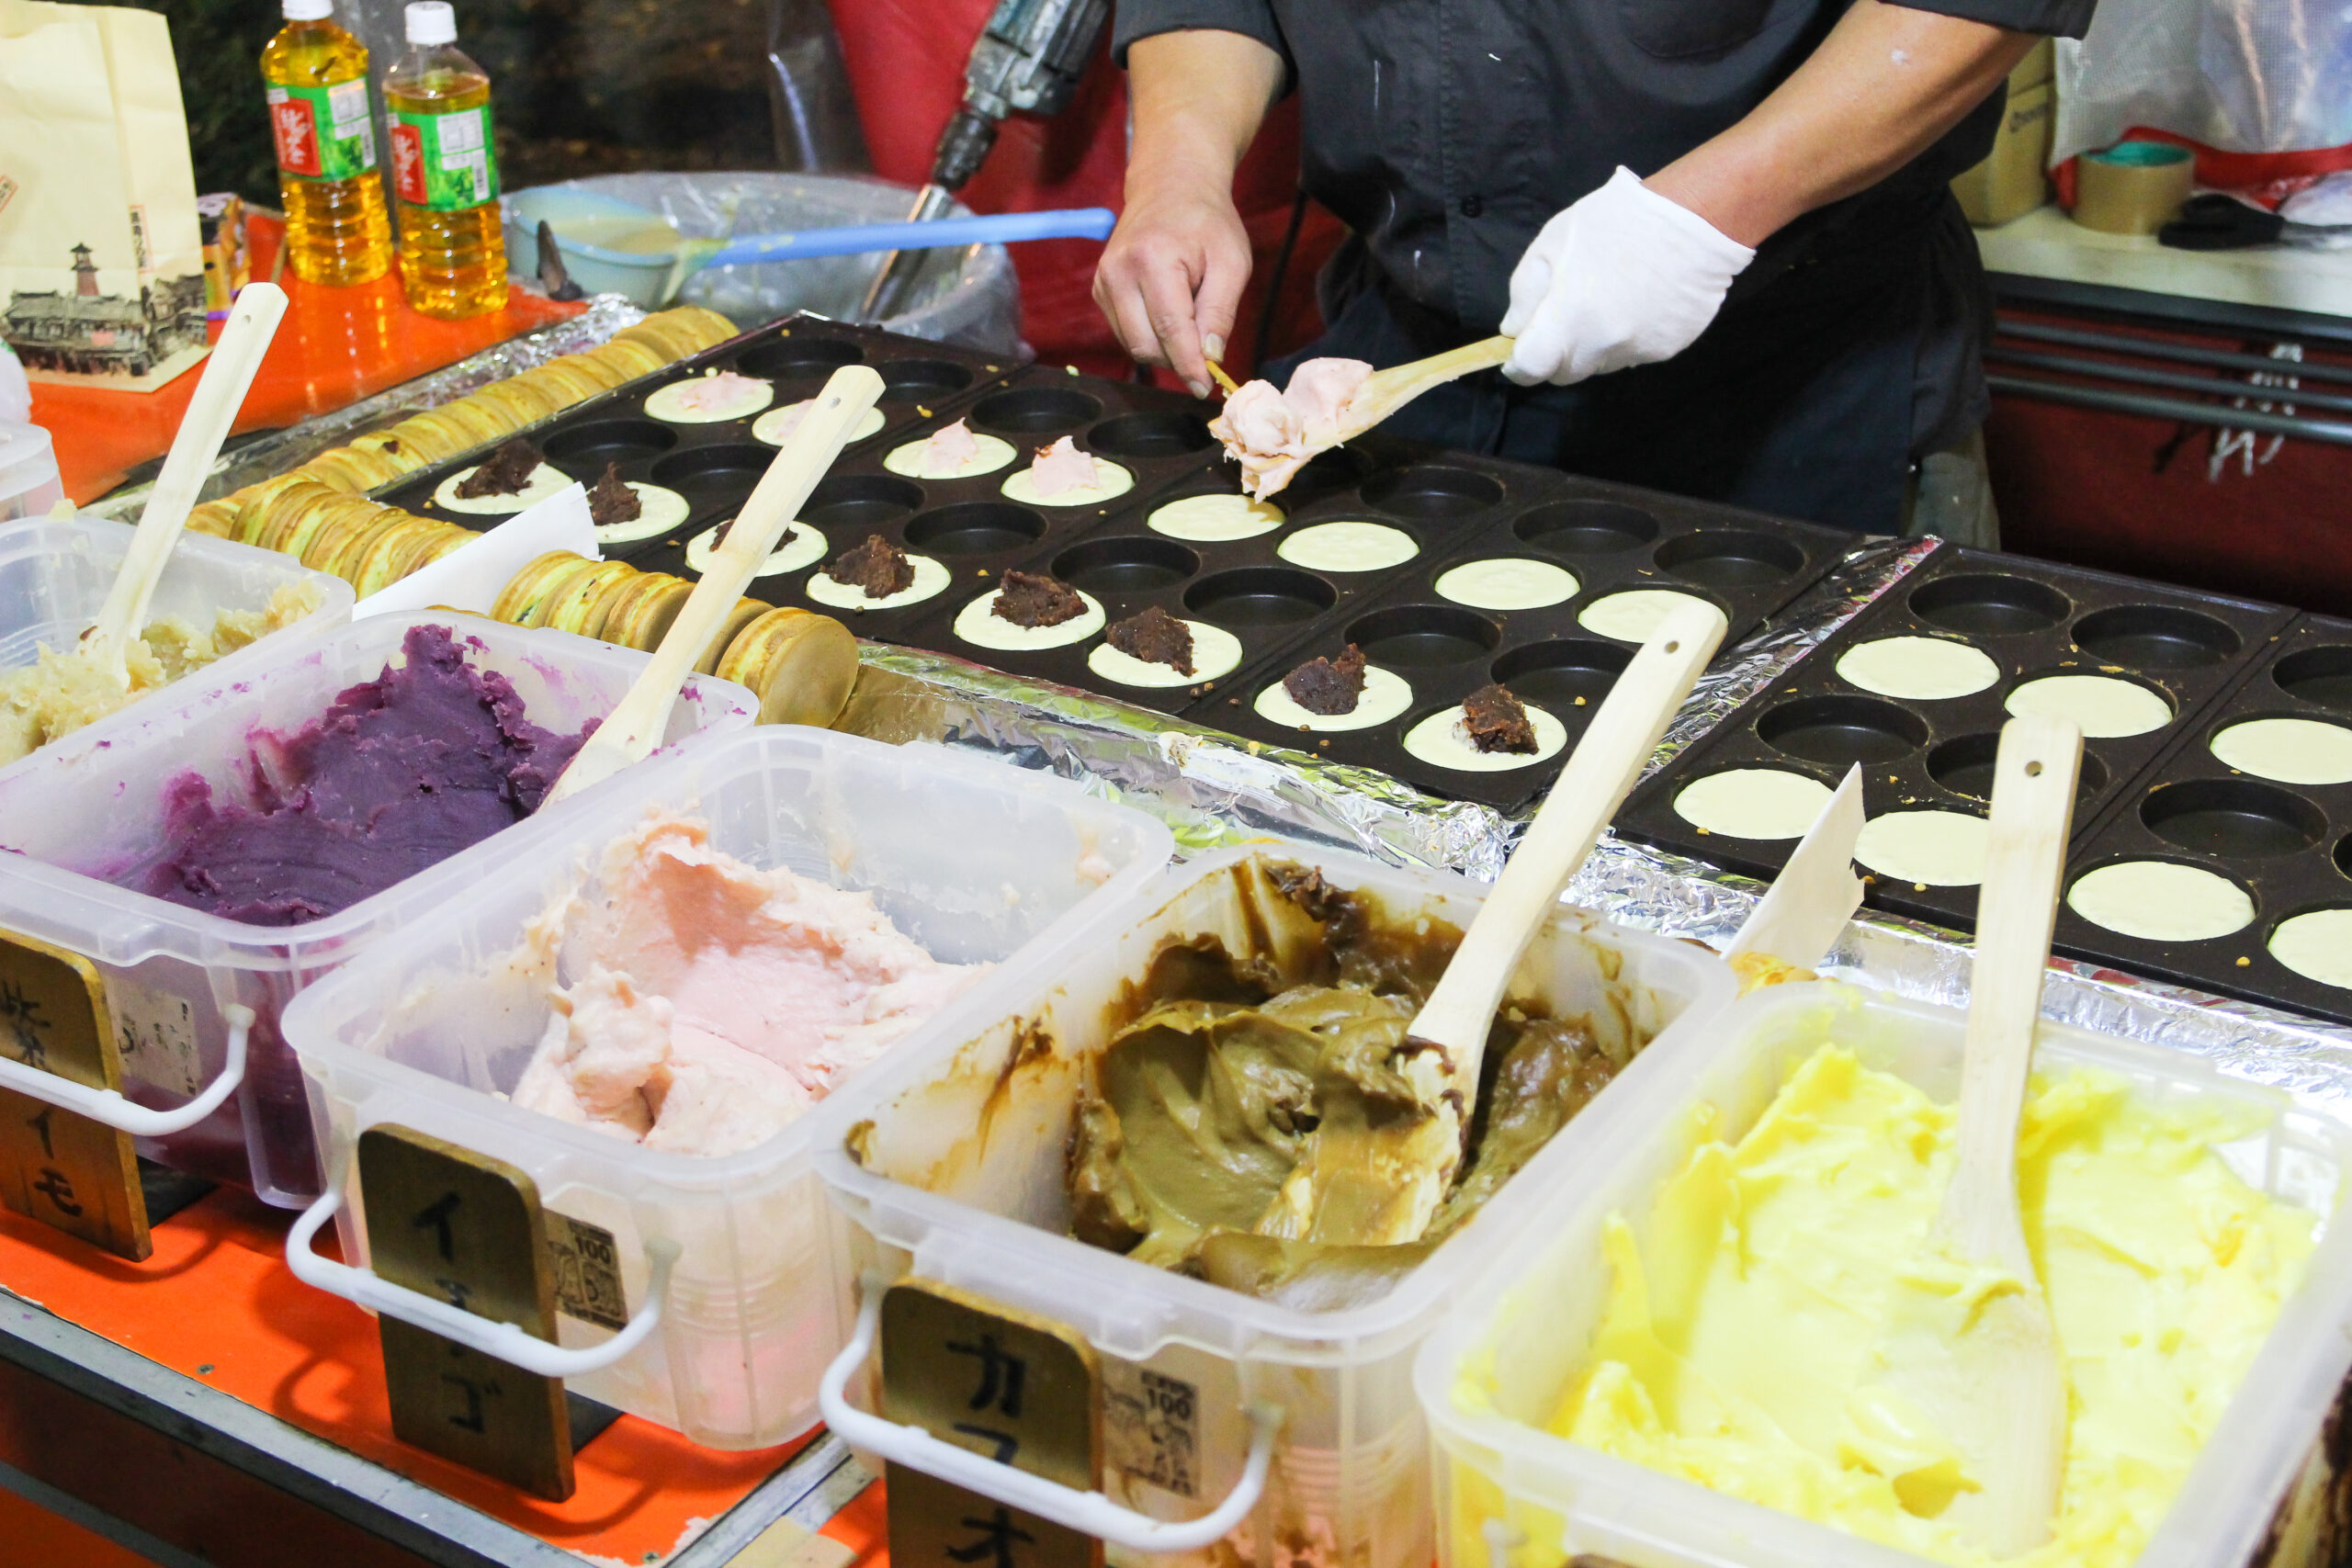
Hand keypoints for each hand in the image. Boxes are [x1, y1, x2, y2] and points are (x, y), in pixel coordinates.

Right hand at [1093, 164, 1252, 398]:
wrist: (1170, 187)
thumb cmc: (1207, 223)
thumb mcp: (1232, 262)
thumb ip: (1220, 312)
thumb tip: (1210, 358)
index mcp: (1152, 260)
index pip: (1169, 329)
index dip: (1188, 364)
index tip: (1205, 387)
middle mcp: (1118, 272)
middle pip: (1145, 344)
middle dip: (1177, 359)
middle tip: (1206, 355)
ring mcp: (1103, 282)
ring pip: (1133, 344)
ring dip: (1164, 348)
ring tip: (1190, 319)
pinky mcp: (1100, 290)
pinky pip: (1125, 332)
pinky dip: (1150, 336)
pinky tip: (1169, 313)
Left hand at [1500, 167, 1755, 387]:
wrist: (1694, 217)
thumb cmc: (1615, 221)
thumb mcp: (1553, 242)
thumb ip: (1526, 292)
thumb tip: (1514, 330)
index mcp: (1569, 321)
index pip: (1531, 369)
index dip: (1520, 363)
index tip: (1518, 351)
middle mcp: (1602, 346)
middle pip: (1565, 373)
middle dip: (1556, 353)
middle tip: (1564, 316)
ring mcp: (1637, 351)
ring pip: (1599, 365)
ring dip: (1592, 345)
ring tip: (1606, 301)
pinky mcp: (1666, 350)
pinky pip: (1632, 354)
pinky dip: (1626, 338)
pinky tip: (1637, 303)